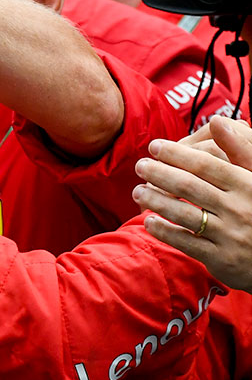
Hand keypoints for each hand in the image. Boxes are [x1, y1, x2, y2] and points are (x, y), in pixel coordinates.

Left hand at [135, 116, 251, 291]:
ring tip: (138, 191)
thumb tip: (217, 120)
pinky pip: (185, 242)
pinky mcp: (222, 259)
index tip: (154, 146)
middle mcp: (240, 209)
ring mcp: (231, 236)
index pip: (205, 164)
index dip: (176, 154)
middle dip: (159, 174)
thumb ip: (240, 149)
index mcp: (249, 185)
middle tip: (140, 166)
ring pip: (183, 213)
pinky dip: (164, 230)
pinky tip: (149, 221)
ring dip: (155, 200)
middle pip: (189, 186)